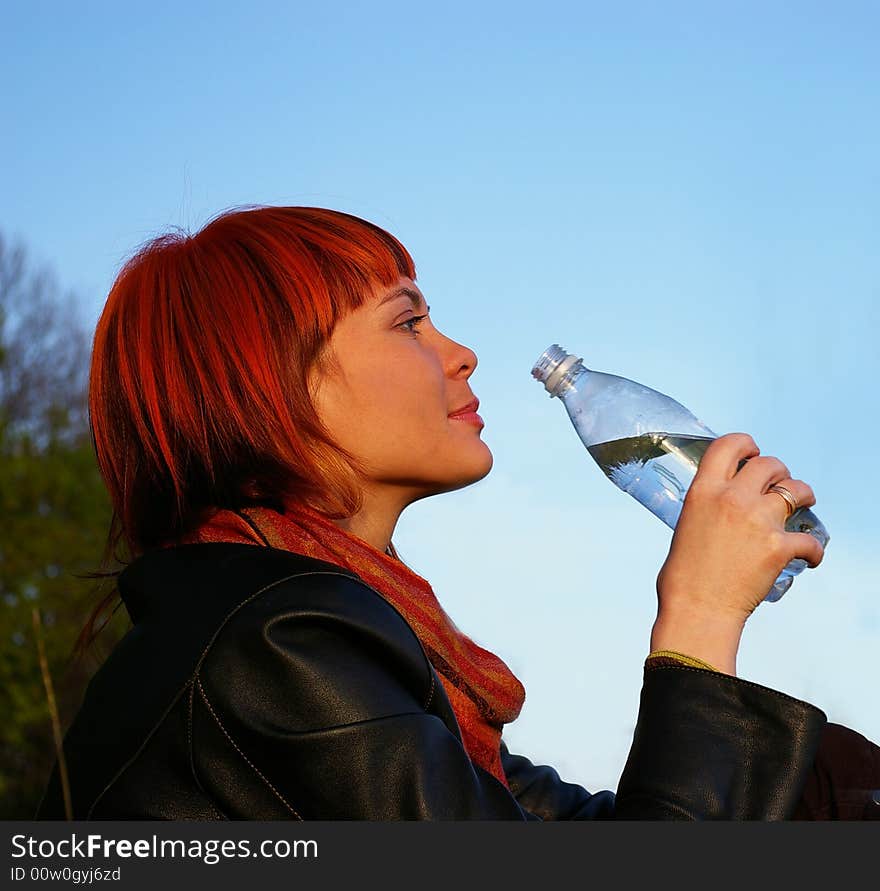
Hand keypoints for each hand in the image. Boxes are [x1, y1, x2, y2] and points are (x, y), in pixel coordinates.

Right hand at [650, 432, 824, 674]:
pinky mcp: (778, 547)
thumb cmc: (683, 576)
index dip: (746, 444)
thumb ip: (708, 507)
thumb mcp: (687, 525)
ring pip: (797, 490)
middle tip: (779, 485)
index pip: (729, 445)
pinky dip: (813, 550)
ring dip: (803, 496)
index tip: (753, 451)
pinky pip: (810, 540)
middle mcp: (732, 499)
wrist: (696, 610)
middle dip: (778, 472)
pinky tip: (809, 557)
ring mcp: (758, 521)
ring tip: (803, 507)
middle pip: (769, 464)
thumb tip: (721, 508)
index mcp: (703, 491)